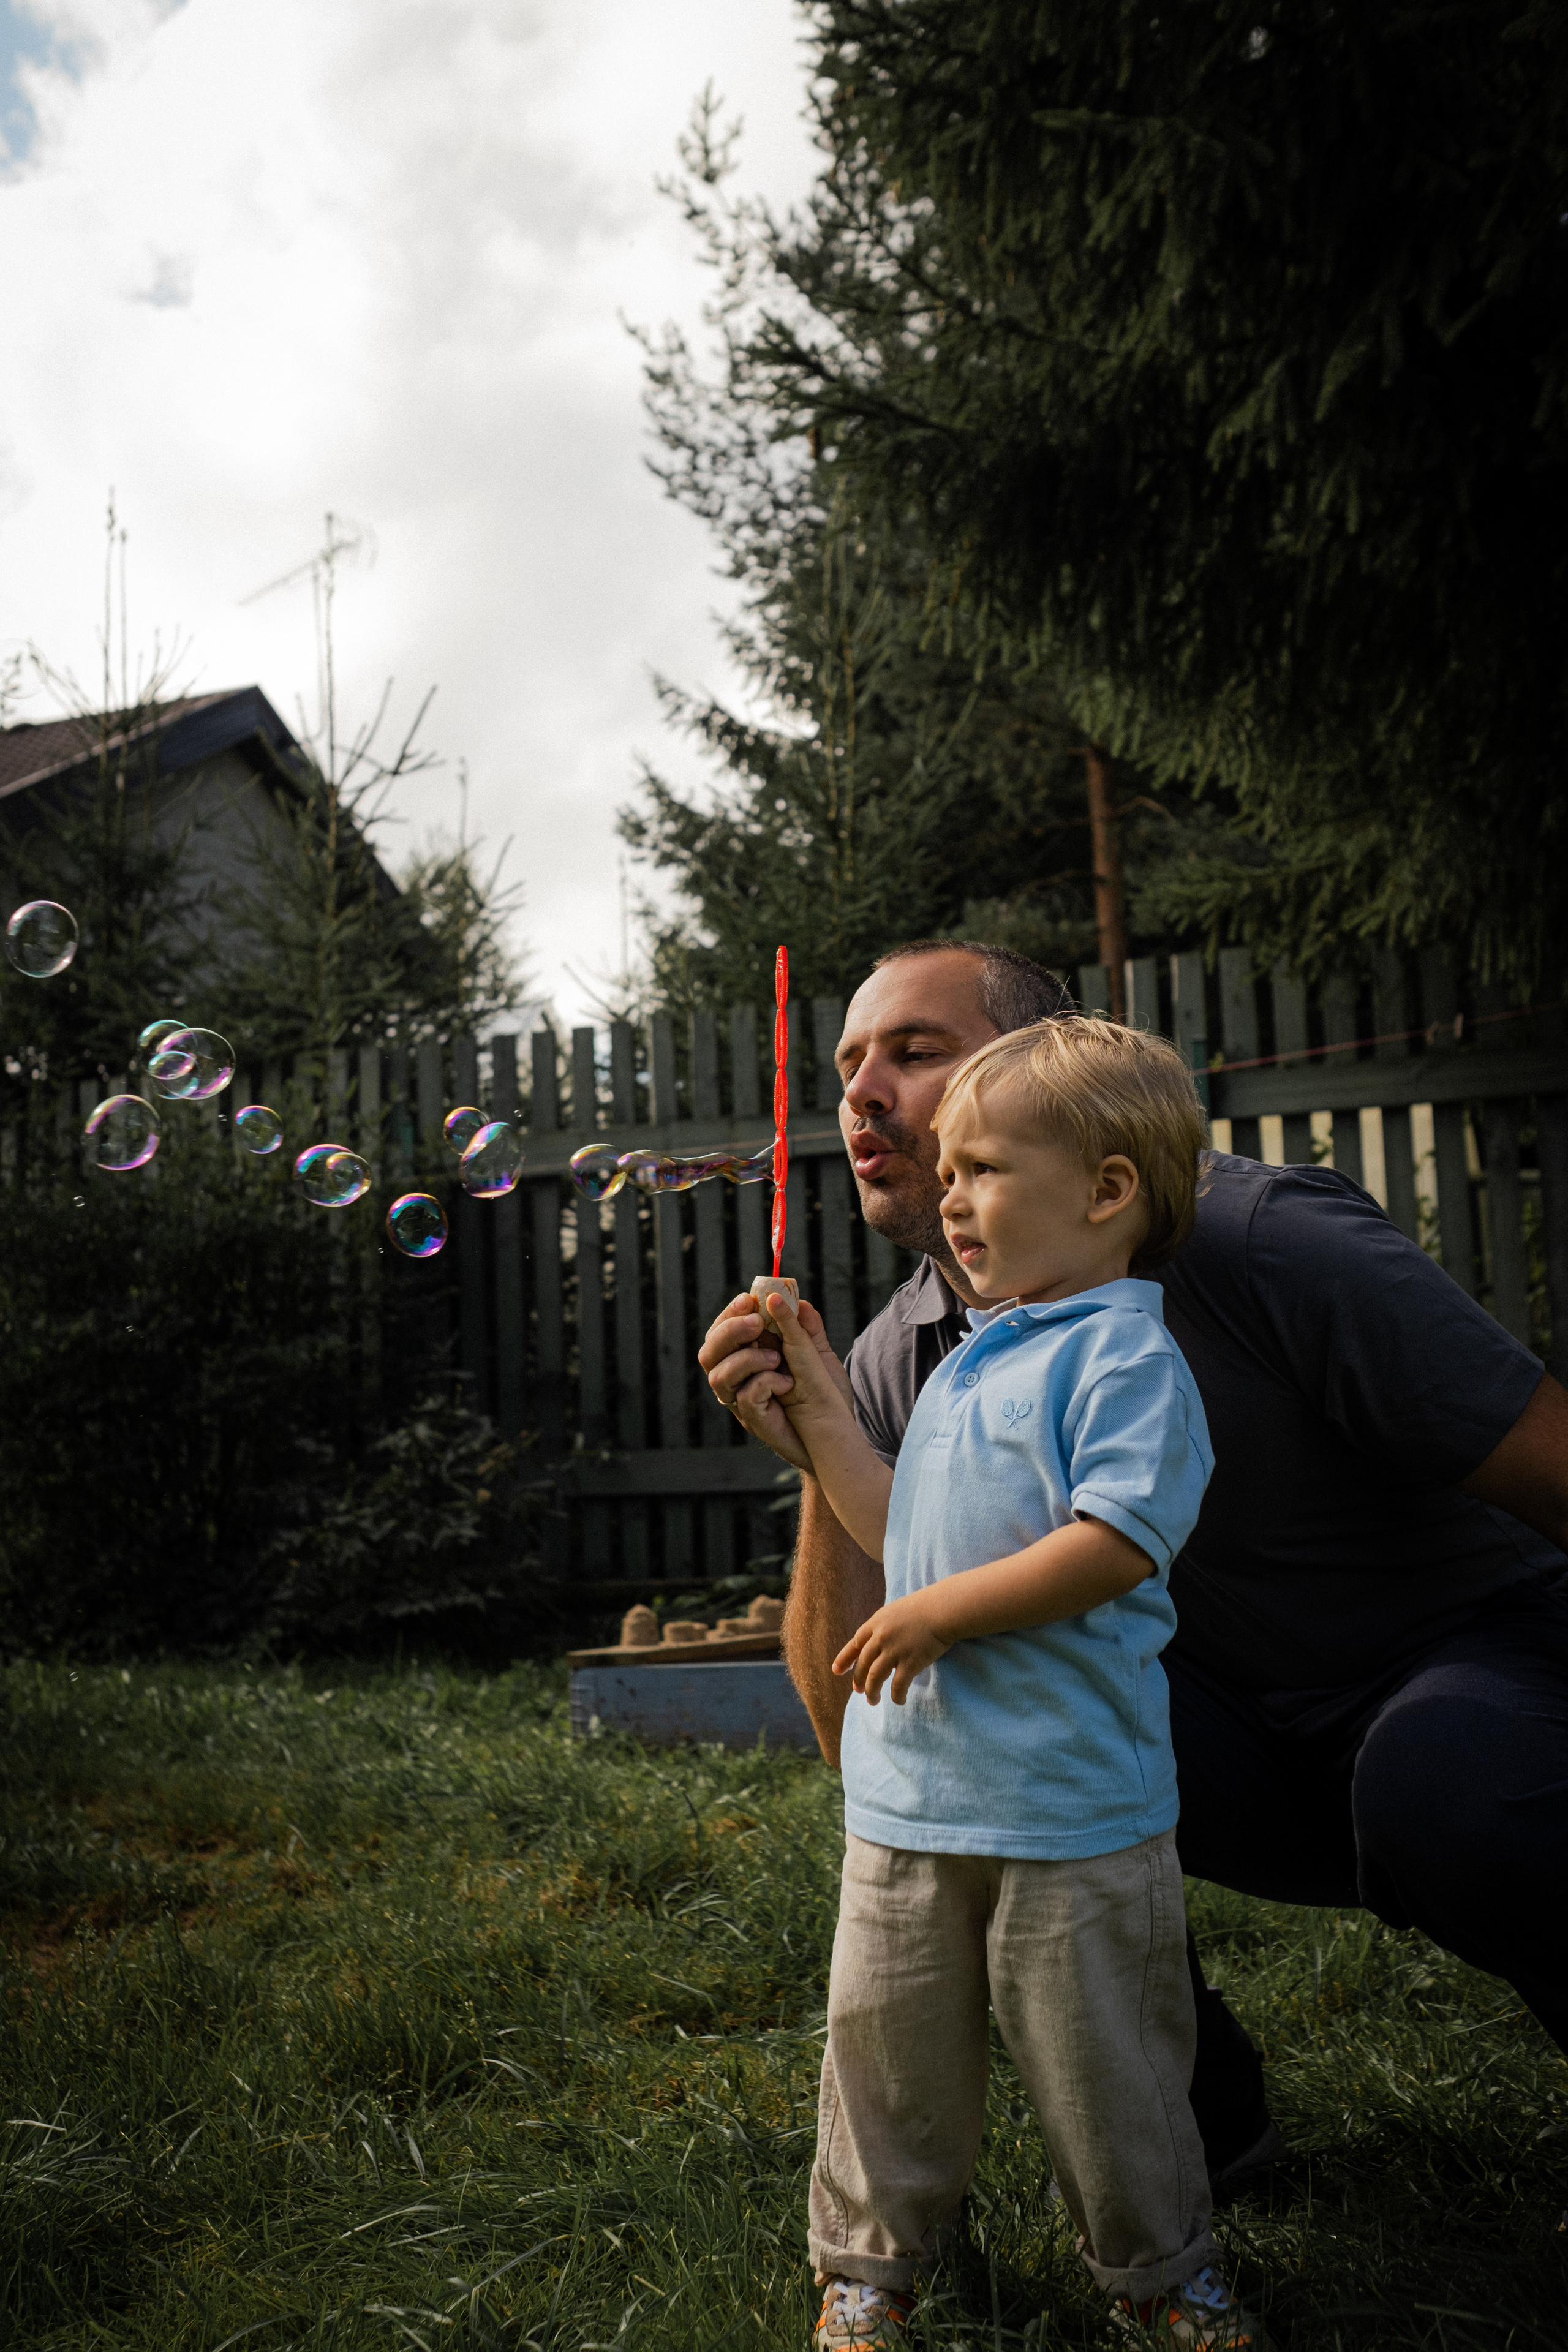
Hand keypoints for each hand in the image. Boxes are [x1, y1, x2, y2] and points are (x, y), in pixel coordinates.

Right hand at [697, 1291, 843, 1470]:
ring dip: (748, 1359)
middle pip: (708, 1353)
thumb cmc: (825, 1394)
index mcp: (746, 1358)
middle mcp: (737, 1380)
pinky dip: (767, 1382)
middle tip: (757, 1323)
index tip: (749, 1299)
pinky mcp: (754, 1420)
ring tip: (778, 1359)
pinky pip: (746, 1397)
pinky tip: (788, 1384)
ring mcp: (742, 1402)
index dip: (730, 1314)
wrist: (837, 1432)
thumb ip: (806, 1328)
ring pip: (719, 1376)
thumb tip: (796, 1300)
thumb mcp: (819, 1354)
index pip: (721, 1332)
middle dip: (730, 1332)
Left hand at [832, 1590, 952, 1706]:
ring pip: (875, 1677)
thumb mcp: (896, 1611)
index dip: (845, 1659)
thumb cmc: (924, 1607)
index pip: (855, 1644)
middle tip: (859, 1691)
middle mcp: (881, 1637)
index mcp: (876, 1623)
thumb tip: (878, 1642)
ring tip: (873, 1701)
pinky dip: (897, 1696)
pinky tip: (899, 1701)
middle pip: (864, 1664)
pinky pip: (898, 1685)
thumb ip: (884, 1626)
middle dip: (859, 1680)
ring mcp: (895, 1650)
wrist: (943, 1609)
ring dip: (872, 1692)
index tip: (837, 1671)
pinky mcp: (911, 1662)